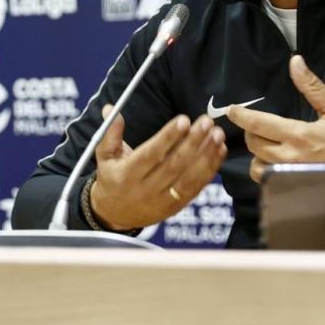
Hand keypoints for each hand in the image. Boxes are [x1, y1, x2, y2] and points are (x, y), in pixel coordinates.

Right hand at [89, 105, 227, 230]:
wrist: (113, 216)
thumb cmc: (111, 179)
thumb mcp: (104, 157)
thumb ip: (110, 133)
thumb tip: (110, 108)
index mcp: (127, 175)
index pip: (151, 155)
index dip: (168, 137)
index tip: (184, 120)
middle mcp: (146, 189)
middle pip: (174, 165)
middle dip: (193, 142)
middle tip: (207, 122)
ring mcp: (162, 201)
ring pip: (188, 177)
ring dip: (206, 155)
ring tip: (217, 134)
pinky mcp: (176, 207)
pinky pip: (196, 187)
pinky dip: (210, 169)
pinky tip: (220, 150)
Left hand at [231, 55, 324, 182]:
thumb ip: (312, 86)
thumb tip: (295, 62)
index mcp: (299, 135)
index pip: (259, 123)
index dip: (241, 115)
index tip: (232, 110)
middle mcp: (289, 157)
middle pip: (253, 144)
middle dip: (251, 132)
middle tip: (256, 125)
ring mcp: (288, 175)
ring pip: (256, 166)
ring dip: (257, 154)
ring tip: (266, 145)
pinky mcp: (290, 187)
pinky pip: (266, 180)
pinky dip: (265, 170)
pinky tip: (274, 162)